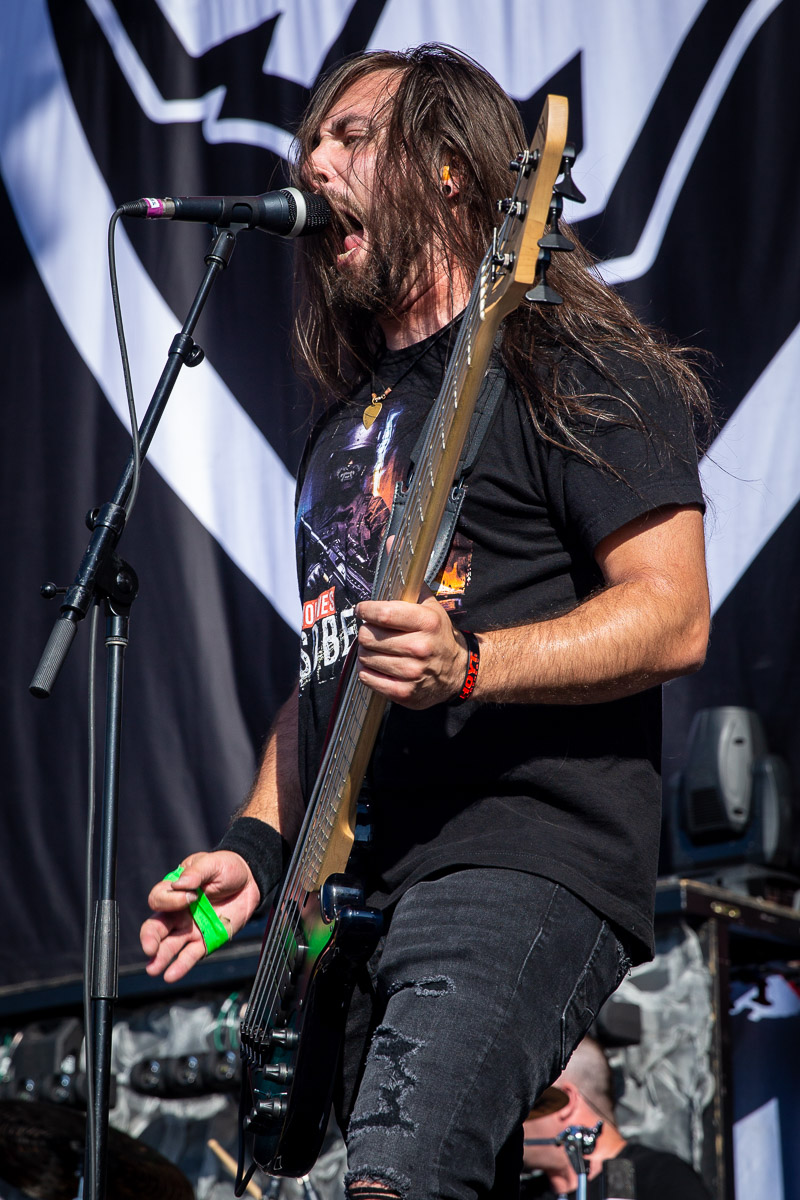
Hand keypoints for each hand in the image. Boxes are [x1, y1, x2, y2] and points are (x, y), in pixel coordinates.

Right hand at [140, 850, 260, 982]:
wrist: (249, 881)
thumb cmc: (226, 868)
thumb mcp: (212, 863)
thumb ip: (196, 872)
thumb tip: (180, 884)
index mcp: (175, 891)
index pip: (159, 899)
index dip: (171, 900)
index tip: (190, 896)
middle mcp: (178, 912)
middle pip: (156, 926)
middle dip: (150, 937)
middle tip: (150, 947)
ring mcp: (190, 929)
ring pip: (169, 945)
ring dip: (160, 957)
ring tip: (153, 969)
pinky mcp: (204, 941)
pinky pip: (189, 955)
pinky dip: (180, 966)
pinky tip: (170, 975)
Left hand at [355, 586, 468, 708]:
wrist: (458, 671)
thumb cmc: (438, 635)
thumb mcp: (431, 606)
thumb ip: (410, 584)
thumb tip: (392, 551)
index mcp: (427, 622)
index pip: (384, 614)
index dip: (366, 610)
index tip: (362, 610)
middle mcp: (421, 647)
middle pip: (369, 636)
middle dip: (365, 631)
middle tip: (372, 632)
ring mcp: (413, 672)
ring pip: (365, 657)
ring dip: (366, 652)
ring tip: (377, 649)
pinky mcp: (405, 692)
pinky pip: (368, 678)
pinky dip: (367, 671)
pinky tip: (376, 665)